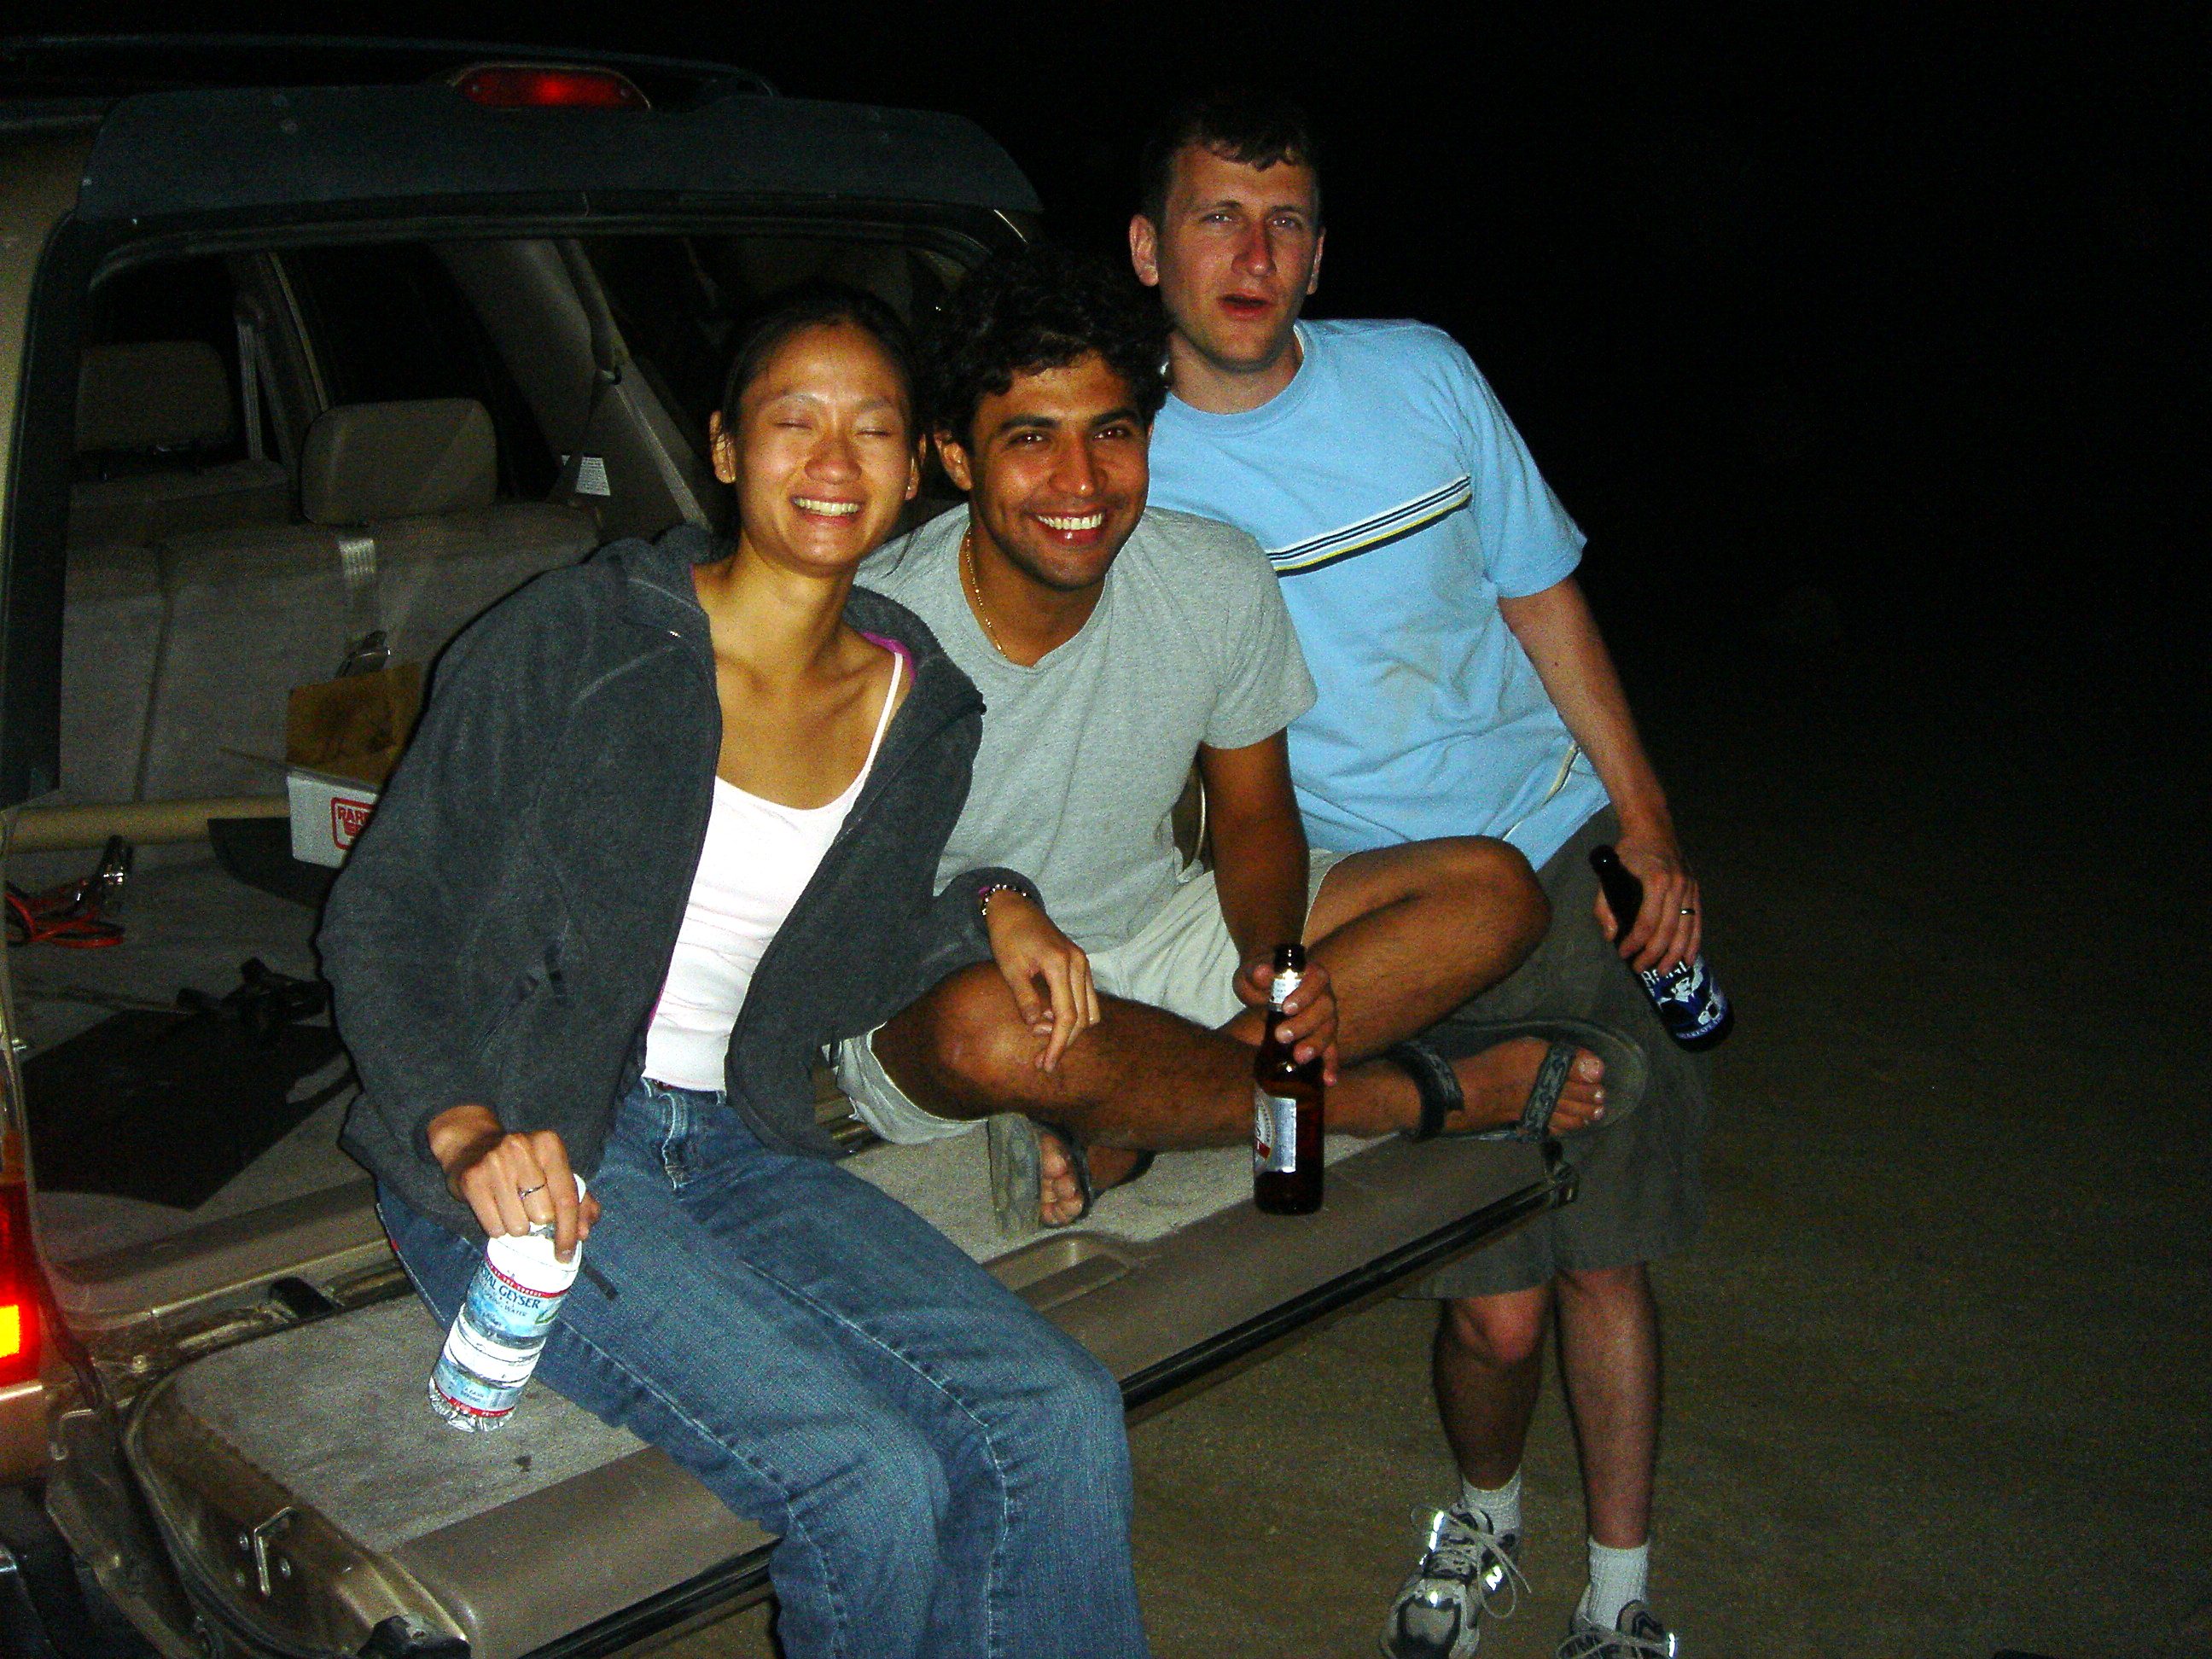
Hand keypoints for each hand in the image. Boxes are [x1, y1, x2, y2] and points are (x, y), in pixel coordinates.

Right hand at [425, 1104, 599, 1261]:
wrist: (472, 1145)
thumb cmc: (522, 1164)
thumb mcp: (553, 1172)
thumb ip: (577, 1200)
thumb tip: (584, 1232)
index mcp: (549, 1145)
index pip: (566, 1197)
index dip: (569, 1232)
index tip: (566, 1255)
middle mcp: (522, 1149)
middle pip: (543, 1215)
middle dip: (540, 1224)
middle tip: (530, 1213)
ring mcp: (495, 1163)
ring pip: (518, 1225)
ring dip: (518, 1227)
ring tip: (512, 1210)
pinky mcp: (472, 1180)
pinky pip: (494, 1228)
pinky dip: (498, 1228)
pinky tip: (496, 1211)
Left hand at [983, 890, 1100, 1071]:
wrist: (1015, 908)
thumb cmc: (1008, 936)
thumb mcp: (1010, 969)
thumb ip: (1025, 999)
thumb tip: (1035, 1027)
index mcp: (1060, 965)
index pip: (1067, 1016)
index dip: (1058, 1044)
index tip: (1047, 1064)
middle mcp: (1078, 964)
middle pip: (1083, 1018)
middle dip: (1064, 1042)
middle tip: (1042, 1059)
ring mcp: (1083, 963)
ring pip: (1090, 1011)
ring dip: (1070, 1029)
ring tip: (1041, 1033)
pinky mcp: (1080, 964)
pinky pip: (1086, 998)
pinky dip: (1074, 1014)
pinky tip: (1049, 1017)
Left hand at [1235, 951, 1338, 1082]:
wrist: (1262, 994)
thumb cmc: (1258, 980)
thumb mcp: (1252, 972)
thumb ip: (1256, 971)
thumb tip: (1262, 972)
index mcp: (1310, 975)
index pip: (1317, 979)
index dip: (1305, 994)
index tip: (1286, 1007)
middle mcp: (1324, 996)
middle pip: (1325, 1009)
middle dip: (1305, 1024)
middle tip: (1281, 1036)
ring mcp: (1326, 1019)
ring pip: (1329, 1031)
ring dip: (1316, 1045)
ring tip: (1299, 1058)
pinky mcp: (1323, 1039)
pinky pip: (1332, 1052)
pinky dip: (1331, 1066)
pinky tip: (1328, 1080)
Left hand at [1594, 829, 1702, 975]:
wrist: (1653, 827)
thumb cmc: (1629, 851)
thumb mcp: (1609, 874)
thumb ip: (1605, 906)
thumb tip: (1611, 935)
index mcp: (1656, 881)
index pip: (1647, 922)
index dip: (1635, 942)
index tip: (1624, 954)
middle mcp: (1677, 885)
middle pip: (1668, 930)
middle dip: (1654, 954)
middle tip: (1640, 968)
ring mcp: (1690, 888)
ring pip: (1686, 929)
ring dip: (1675, 954)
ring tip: (1664, 971)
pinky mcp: (1696, 890)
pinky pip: (1696, 921)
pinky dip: (1693, 942)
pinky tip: (1688, 958)